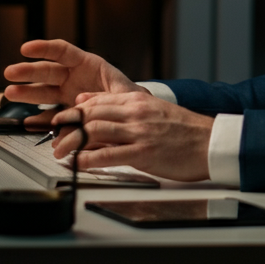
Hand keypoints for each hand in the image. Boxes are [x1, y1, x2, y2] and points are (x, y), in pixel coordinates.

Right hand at [3, 39, 143, 127]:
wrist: (133, 116)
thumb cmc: (131, 97)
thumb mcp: (125, 93)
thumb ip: (108, 96)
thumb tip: (83, 101)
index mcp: (89, 65)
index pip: (63, 52)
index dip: (44, 49)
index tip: (26, 48)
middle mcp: (74, 77)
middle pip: (48, 71)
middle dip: (28, 71)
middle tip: (10, 72)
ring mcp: (68, 94)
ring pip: (44, 91)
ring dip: (27, 92)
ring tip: (10, 93)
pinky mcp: (67, 112)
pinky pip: (49, 114)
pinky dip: (38, 118)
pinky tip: (27, 121)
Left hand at [51, 93, 213, 181]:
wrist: (211, 142)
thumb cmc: (184, 130)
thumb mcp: (153, 109)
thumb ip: (122, 104)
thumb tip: (90, 99)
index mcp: (138, 100)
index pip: (95, 101)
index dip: (72, 111)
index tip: (60, 119)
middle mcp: (136, 113)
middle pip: (89, 114)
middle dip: (66, 126)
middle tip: (53, 136)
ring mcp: (139, 132)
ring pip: (93, 131)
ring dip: (70, 142)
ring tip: (58, 152)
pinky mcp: (143, 153)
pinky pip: (107, 155)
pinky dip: (86, 159)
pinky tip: (76, 164)